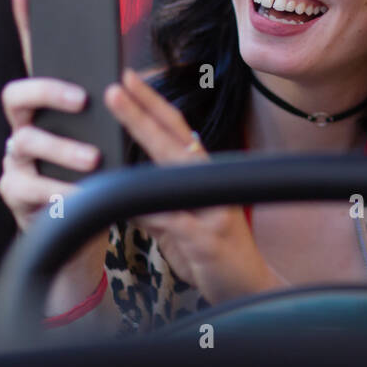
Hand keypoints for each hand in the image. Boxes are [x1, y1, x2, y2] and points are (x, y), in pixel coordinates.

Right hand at [0, 0, 98, 232]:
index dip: (25, 24)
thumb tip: (121, 73)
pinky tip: (76, 194)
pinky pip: (27, 187)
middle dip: (47, 92)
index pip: (35, 58)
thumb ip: (106, 105)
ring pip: (26, 142)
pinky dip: (55, 191)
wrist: (89, 227)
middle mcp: (26, 125)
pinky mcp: (16, 191)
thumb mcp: (108, 134)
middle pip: (17, 94)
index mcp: (50, 105)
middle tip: (83, 100)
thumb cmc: (100, 173)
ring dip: (62, 149)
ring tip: (94, 159)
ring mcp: (17, 157)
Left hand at [105, 68, 283, 304]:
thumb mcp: (178, 222)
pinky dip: (148, 209)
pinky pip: (172, 219)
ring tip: (116, 135)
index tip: (127, 78)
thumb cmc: (213, 253)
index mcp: (204, 173)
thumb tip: (123, 180)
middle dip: (142, 111)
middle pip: (174, 139)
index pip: (176, 129)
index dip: (153, 102)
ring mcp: (214, 208)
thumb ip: (157, 199)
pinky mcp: (208, 239)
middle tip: (116, 87)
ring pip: (174, 171)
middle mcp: (213, 182)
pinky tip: (125, 199)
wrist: (251, 288)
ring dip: (144, 150)